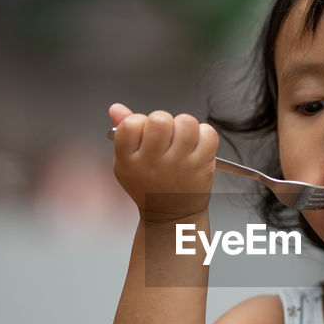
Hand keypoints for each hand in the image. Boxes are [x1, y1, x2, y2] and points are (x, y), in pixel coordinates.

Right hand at [108, 103, 217, 222]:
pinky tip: (197, 145)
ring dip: (185, 126)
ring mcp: (179, 164)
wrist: (172, 215)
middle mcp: (153, 162)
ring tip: (182, 140)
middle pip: (159, 119)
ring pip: (186, 122)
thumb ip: (124, 132)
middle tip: (166, 136)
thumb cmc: (150, 186)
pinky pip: (207, 133)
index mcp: (130, 160)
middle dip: (164, 121)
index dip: (140, 122)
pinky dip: (205, 134)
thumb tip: (116, 109)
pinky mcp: (202, 165)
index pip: (130, 123)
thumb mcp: (129, 163)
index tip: (145, 134)